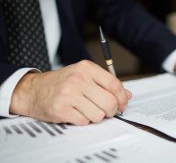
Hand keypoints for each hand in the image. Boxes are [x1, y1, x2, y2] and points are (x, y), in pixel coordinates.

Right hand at [10, 60, 131, 125]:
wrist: (34, 90)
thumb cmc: (63, 83)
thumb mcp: (85, 76)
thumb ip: (107, 84)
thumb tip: (127, 95)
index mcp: (87, 68)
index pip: (114, 84)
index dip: (122, 98)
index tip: (122, 104)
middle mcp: (78, 79)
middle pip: (109, 102)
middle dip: (111, 111)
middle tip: (107, 111)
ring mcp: (68, 94)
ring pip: (98, 115)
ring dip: (96, 116)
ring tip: (87, 110)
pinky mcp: (60, 109)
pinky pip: (84, 121)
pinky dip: (83, 120)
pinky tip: (76, 112)